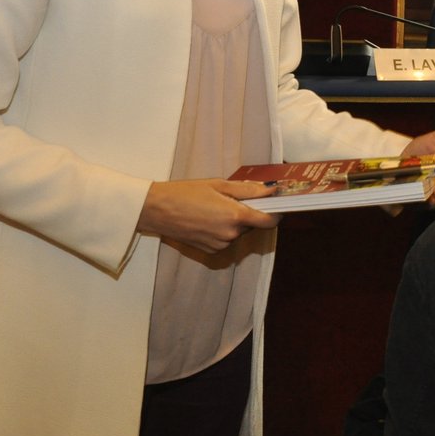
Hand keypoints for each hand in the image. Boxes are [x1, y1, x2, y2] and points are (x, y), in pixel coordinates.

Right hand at [137, 178, 278, 252]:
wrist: (156, 210)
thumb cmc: (184, 193)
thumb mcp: (218, 185)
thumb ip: (247, 190)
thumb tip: (270, 191)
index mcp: (235, 216)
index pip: (268, 221)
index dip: (277, 214)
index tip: (279, 206)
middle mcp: (230, 234)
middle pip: (253, 226)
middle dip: (251, 213)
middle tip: (237, 198)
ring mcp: (220, 245)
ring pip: (239, 233)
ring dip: (236, 222)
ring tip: (216, 207)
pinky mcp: (211, 250)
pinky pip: (226, 240)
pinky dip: (224, 230)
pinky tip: (208, 218)